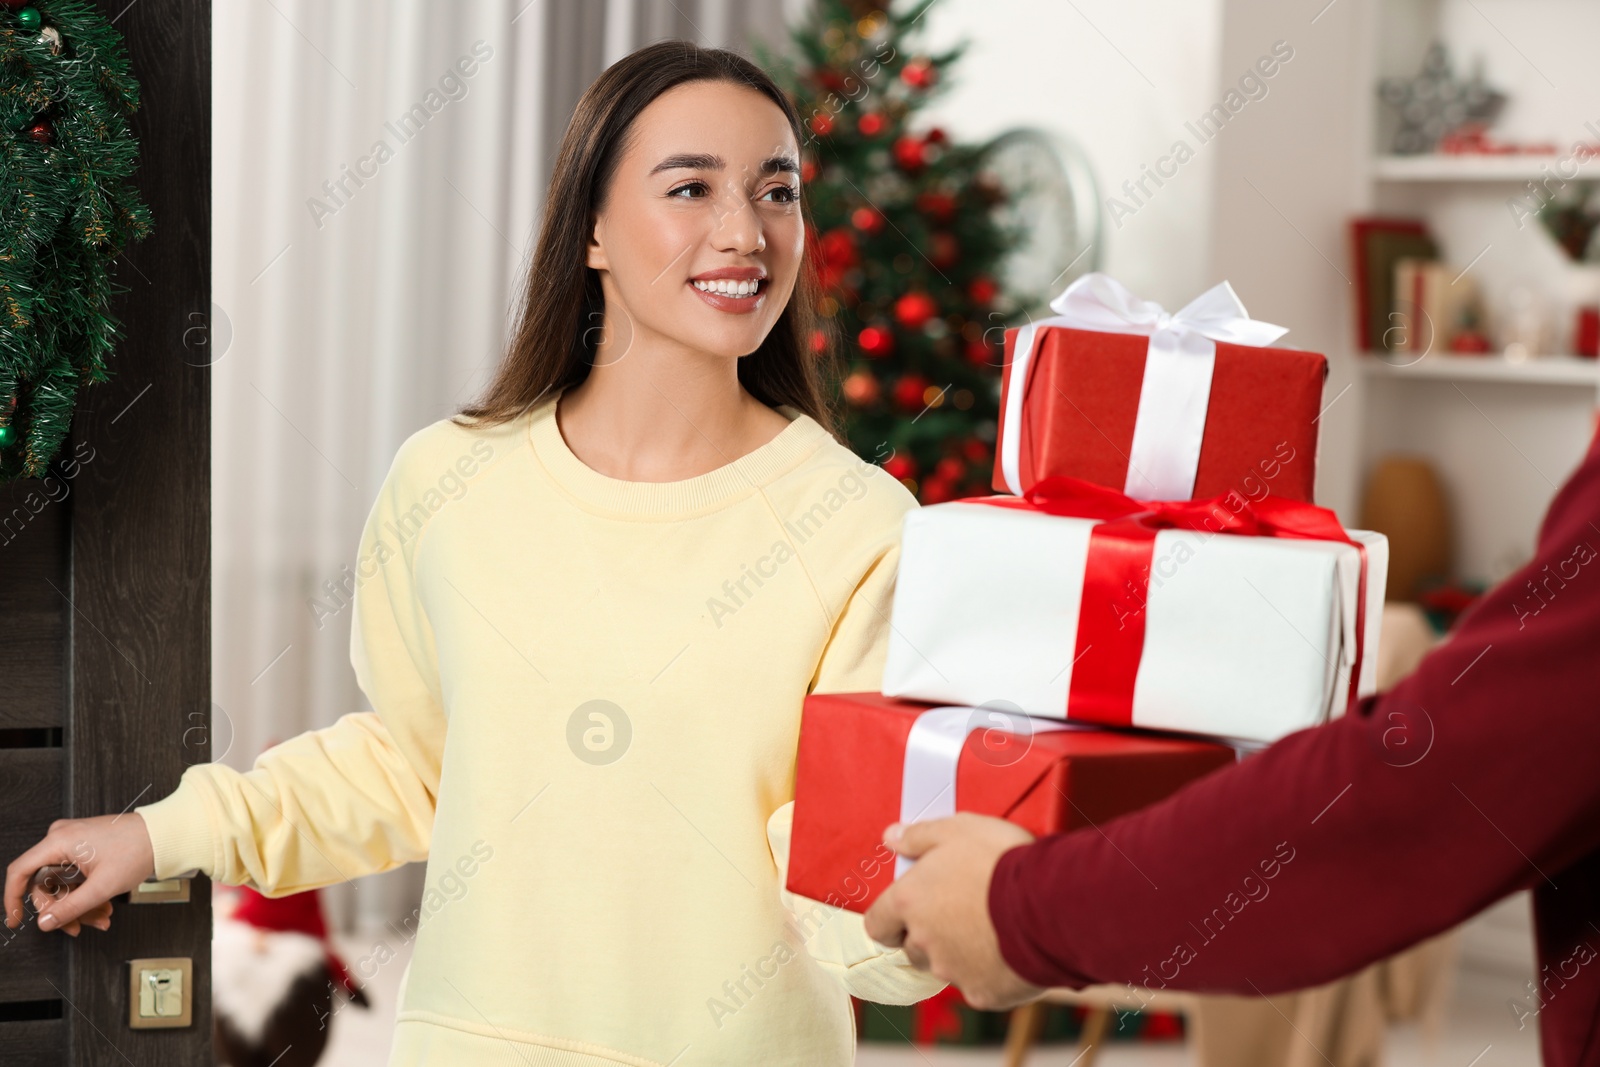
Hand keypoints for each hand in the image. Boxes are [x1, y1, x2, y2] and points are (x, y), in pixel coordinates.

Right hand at [4, 813, 156, 935]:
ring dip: (79, 906)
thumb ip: (70, 908)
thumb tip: (45, 922)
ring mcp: (74, 842)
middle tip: (79, 927)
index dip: (12, 898)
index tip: (15, 920)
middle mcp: (62, 838)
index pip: (20, 872)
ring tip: (101, 918)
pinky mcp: (85, 848)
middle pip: (45, 884)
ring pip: (63, 884)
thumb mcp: (102, 886)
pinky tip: (104, 908)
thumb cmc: (139, 849)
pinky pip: (75, 877)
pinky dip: (87, 894)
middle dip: (63, 909)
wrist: (165, 835)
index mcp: (59, 841)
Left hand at [863, 813, 1046, 1010]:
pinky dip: (990, 970)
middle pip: (913, 947)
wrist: (1050, 902)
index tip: (906, 912)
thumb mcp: (958, 829)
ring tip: (991, 926)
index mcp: (910, 902)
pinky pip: (979, 984)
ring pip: (945, 966)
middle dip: (930, 934)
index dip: (890, 919)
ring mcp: (953, 971)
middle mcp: (924, 942)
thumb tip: (892, 837)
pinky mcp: (983, 992)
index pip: (877, 924)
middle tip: (961, 910)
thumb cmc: (1002, 861)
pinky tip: (1011, 948)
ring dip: (959, 951)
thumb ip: (919, 836)